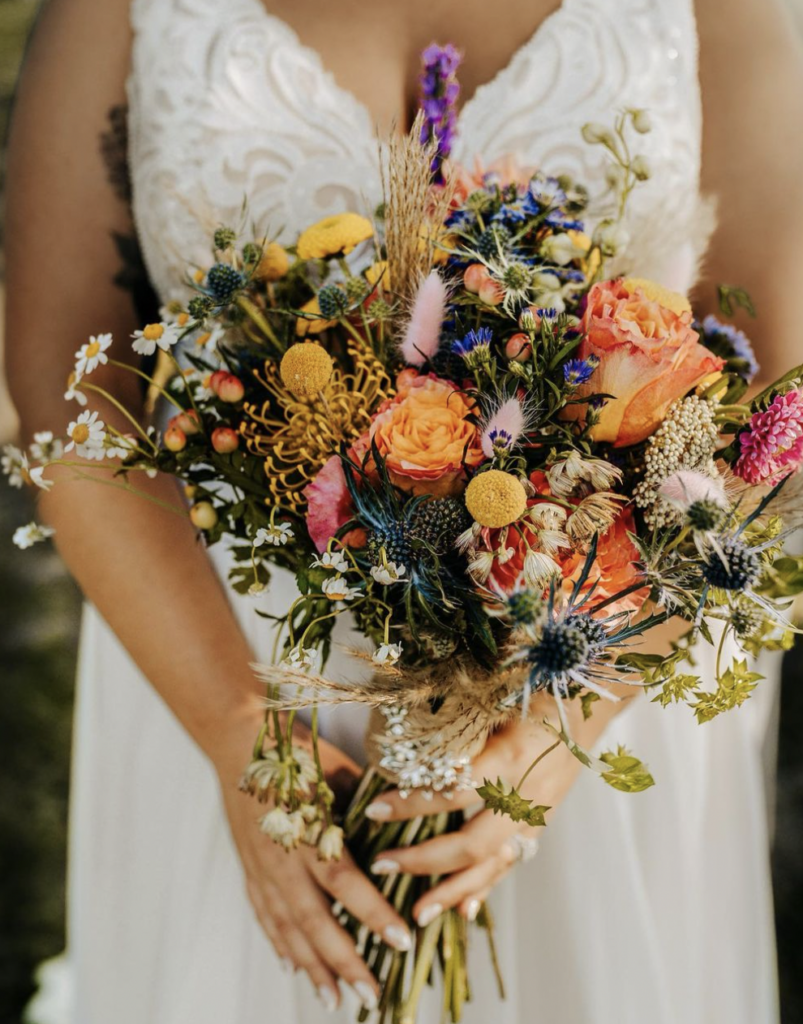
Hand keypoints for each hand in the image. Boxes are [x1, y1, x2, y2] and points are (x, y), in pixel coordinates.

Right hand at [216, 715, 412, 1011]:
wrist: (238, 741)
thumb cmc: (297, 750)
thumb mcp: (339, 770)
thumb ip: (366, 804)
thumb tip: (401, 826)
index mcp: (310, 830)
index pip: (346, 882)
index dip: (374, 913)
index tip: (402, 941)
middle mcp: (284, 857)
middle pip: (316, 920)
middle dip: (345, 961)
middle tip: (371, 995)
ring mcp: (262, 868)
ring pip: (288, 928)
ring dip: (313, 967)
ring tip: (334, 1000)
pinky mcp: (249, 869)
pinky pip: (265, 916)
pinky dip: (280, 945)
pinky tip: (293, 968)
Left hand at [364, 718, 582, 926]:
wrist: (582, 709)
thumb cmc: (528, 696)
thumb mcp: (493, 702)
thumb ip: (459, 729)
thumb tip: (403, 747)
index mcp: (512, 756)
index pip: (454, 791)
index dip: (412, 804)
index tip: (375, 808)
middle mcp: (526, 794)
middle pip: (473, 843)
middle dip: (425, 860)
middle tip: (382, 865)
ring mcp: (536, 815)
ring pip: (494, 865)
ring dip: (453, 890)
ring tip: (418, 912)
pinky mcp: (539, 825)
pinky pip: (511, 864)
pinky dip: (487, 887)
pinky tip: (463, 909)